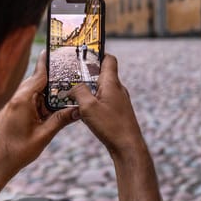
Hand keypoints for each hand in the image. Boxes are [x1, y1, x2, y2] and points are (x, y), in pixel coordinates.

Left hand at [0, 51, 78, 197]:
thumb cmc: (17, 152)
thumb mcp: (44, 136)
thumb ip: (61, 120)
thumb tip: (77, 110)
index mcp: (22, 101)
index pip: (38, 77)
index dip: (48, 64)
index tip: (54, 51)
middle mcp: (15, 100)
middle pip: (36, 82)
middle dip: (51, 76)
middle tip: (66, 70)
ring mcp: (11, 106)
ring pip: (32, 92)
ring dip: (46, 92)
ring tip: (62, 91)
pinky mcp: (11, 113)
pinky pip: (27, 101)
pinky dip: (39, 101)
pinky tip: (49, 106)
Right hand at [69, 54, 171, 200]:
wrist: (128, 147)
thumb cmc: (110, 126)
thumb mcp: (88, 107)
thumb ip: (78, 92)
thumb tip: (73, 87)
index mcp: (112, 83)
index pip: (109, 59)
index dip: (97, 54)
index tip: (84, 54)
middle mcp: (118, 89)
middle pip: (103, 74)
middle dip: (88, 73)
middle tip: (72, 76)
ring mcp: (120, 101)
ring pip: (103, 89)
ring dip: (90, 89)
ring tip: (75, 94)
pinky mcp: (119, 112)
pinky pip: (105, 100)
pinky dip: (94, 101)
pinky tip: (85, 111)